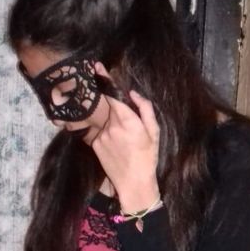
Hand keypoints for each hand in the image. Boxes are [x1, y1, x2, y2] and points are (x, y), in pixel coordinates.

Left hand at [90, 63, 159, 210]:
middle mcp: (112, 126)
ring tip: (124, 142)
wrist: (133, 182)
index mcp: (128, 121)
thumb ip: (145, 109)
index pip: (113, 95)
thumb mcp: (154, 133)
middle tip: (125, 122)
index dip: (104, 79)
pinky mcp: (95, 144)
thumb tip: (133, 94)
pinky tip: (116, 147)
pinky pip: (101, 132)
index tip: (97, 67)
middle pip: (111, 108)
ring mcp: (101, 135)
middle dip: (116, 109)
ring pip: (106, 120)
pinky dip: (107, 135)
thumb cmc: (147, 158)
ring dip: (113, 124)